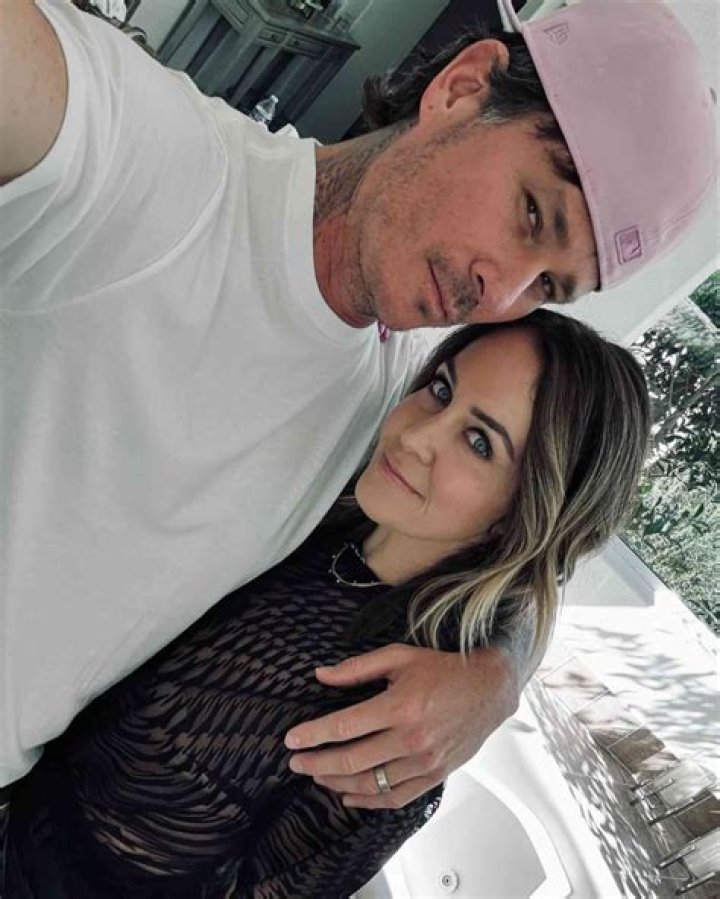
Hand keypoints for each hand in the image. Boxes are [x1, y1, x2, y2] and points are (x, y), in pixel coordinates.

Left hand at [284, 643, 518, 808]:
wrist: (489, 689)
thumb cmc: (443, 669)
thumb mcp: (399, 657)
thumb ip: (357, 668)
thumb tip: (321, 675)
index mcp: (400, 706)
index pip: (345, 726)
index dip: (313, 735)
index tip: (291, 739)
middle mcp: (411, 738)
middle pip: (352, 760)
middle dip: (317, 763)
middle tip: (296, 761)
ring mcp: (424, 762)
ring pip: (370, 783)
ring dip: (337, 782)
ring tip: (317, 775)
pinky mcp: (435, 776)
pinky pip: (395, 797)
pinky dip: (369, 801)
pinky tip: (349, 795)